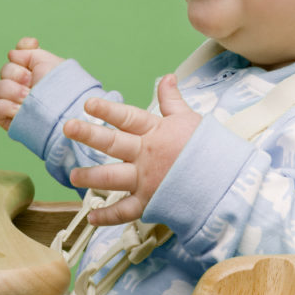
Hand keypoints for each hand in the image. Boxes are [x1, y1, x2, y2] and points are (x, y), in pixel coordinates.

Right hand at [0, 37, 64, 130]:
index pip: (17, 55)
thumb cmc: (63, 89)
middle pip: (5, 70)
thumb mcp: (50, 63)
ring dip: (14, 91)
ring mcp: (14, 102)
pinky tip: (20, 110)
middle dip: (18, 74)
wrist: (66, 114)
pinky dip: (6, 106)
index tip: (33, 46)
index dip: (21, 50)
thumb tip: (12, 54)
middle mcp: (23, 85)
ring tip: (28, 98)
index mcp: (34, 71)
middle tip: (33, 83)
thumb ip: (30, 53)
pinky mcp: (8, 119)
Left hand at [64, 74, 200, 224]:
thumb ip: (172, 100)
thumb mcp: (189, 119)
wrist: (226, 182)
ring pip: (113, 177)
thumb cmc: (207, 148)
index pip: (127, 117)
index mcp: (155, 132)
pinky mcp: (150, 202)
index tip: (88, 104)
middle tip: (68, 127)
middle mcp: (146, 155)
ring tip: (73, 175)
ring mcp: (147, 180)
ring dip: (91, 176)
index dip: (107, 110)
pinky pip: (125, 211)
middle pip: (113, 143)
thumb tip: (167, 77)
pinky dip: (108, 216)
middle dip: (89, 135)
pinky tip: (92, 217)